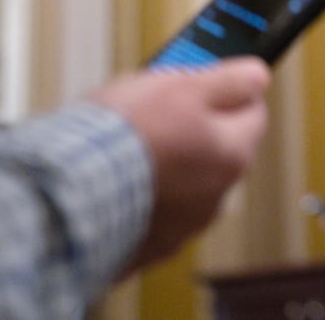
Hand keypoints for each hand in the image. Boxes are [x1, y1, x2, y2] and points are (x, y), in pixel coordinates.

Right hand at [90, 57, 270, 271]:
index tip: (204, 83)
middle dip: (196, 129)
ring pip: (185, 183)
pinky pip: (152, 213)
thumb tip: (257, 76)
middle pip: (218, 150)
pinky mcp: (146, 247)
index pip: (253, 112)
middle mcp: (216, 196)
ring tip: (130, 148)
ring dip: (169, 166)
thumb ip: (229, 81)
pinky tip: (117, 182)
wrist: (66, 193)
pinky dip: (142, 198)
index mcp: (232, 155)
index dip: (227, 91)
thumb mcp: (182, 86)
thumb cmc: (123, 137)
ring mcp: (182, 226)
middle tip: (158, 111)